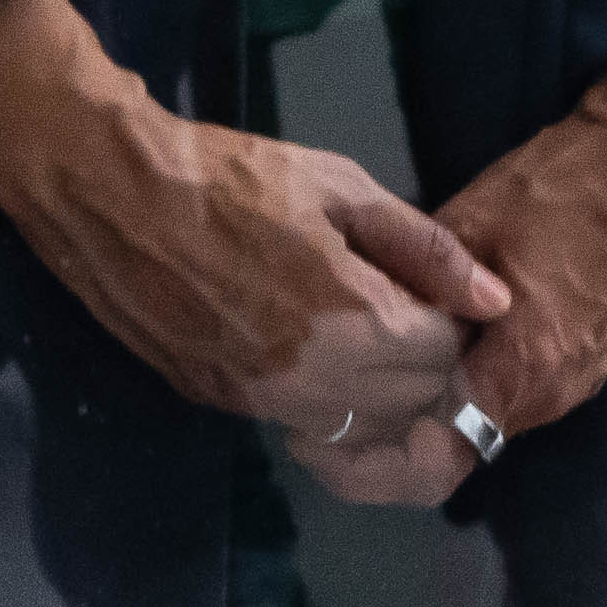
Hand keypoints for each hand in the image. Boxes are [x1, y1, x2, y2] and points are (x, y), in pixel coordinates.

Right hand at [0, 0, 500, 445]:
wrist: (112, 196)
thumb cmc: (233, 176)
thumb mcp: (341, 188)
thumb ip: (424, 249)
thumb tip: (494, 300)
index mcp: (352, 321)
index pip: (443, 358)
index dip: (455, 323)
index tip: (443, 290)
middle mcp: (313, 383)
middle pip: (407, 406)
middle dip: (426, 365)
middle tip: (414, 310)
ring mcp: (262, 404)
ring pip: (358, 429)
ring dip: (380, 392)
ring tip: (371, 331)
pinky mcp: (223, 405)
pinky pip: (303, 423)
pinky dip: (329, 400)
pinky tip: (319, 348)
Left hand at [361, 57, 606, 493]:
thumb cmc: (569, 182)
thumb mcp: (475, 219)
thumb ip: (421, 285)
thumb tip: (372, 324)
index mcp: (523, 368)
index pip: (435, 460)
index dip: (370, 466)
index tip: (320, 439)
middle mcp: (553, 393)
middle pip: (458, 445)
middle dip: (391, 435)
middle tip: (328, 399)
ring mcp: (580, 378)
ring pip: (488, 418)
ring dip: (433, 406)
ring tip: (369, 370)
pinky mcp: (592, 355)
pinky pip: (518, 390)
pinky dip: (471, 383)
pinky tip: (434, 345)